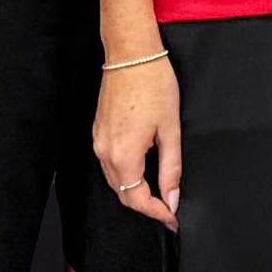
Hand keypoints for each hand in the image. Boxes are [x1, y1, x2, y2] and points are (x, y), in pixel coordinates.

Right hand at [91, 49, 181, 230]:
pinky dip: (126, 175)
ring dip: (135, 191)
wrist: (131, 54)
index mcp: (123, 155)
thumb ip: (171, 168)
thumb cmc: (154, 84)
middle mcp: (104, 153)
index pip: (137, 199)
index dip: (157, 212)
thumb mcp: (170, 128)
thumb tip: (172, 198)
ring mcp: (98, 143)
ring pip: (115, 181)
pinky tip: (143, 170)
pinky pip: (109, 165)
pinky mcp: (98, 133)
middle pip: (123, 195)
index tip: (174, 218)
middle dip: (147, 205)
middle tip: (170, 208)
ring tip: (160, 193)